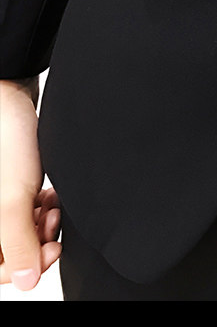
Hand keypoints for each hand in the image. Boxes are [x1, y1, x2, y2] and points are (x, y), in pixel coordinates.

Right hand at [0, 78, 60, 290]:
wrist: (11, 93)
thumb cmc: (4, 138)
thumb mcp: (11, 199)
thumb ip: (17, 243)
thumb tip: (26, 281)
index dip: (23, 267)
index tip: (48, 251)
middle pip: (8, 252)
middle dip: (35, 243)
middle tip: (53, 228)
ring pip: (18, 231)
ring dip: (40, 226)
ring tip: (53, 208)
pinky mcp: (7, 186)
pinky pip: (23, 211)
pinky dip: (39, 209)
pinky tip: (51, 196)